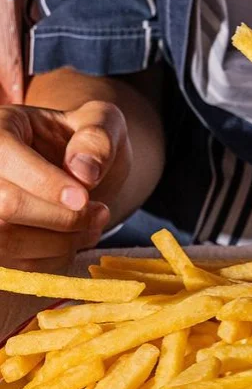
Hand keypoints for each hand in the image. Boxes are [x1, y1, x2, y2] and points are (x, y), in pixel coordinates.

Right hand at [0, 100, 130, 270]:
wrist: (80, 172)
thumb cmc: (88, 145)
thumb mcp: (104, 124)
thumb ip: (98, 138)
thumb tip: (83, 172)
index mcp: (1, 128)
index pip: (6, 157)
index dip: (46, 183)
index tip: (84, 198)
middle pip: (5, 204)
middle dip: (61, 218)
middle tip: (99, 214)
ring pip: (9, 240)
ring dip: (62, 242)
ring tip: (93, 227)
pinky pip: (19, 265)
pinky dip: (55, 258)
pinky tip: (76, 240)